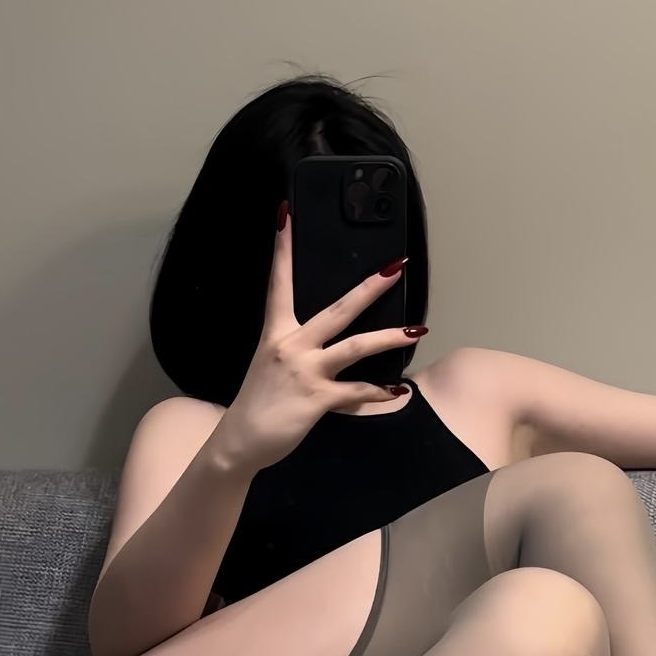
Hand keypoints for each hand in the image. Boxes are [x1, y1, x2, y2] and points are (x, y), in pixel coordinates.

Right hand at [217, 202, 411, 472]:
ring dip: (388, 337)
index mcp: (276, 333)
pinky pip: (355, 392)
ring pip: (355, 347)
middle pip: (337, 310)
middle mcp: (290, 346)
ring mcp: (304, 371)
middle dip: (368, 288)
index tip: (286, 213)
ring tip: (416, 329)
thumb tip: (328, 340)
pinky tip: (397, 391)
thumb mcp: (271, 364)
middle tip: (396, 267)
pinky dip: (378, 392)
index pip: (279, 283)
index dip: (282, 248)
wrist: (239, 441)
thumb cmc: (257, 402)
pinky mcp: (316, 399)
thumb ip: (299, 348)